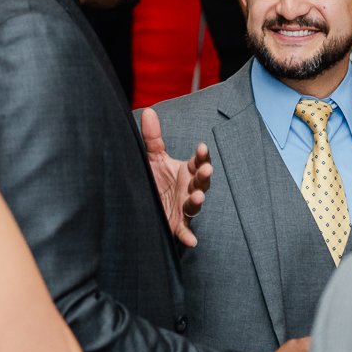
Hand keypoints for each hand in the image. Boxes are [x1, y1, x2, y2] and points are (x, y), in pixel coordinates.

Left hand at [140, 110, 210, 246]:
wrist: (145, 204)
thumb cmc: (156, 179)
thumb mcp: (153, 158)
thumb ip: (152, 137)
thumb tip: (148, 111)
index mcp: (187, 171)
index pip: (198, 162)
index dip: (201, 156)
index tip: (202, 147)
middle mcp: (189, 188)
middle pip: (201, 181)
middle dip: (204, 175)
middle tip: (206, 169)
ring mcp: (185, 207)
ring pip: (195, 204)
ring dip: (198, 200)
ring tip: (198, 196)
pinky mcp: (177, 225)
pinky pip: (184, 231)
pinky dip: (188, 236)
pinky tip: (192, 241)